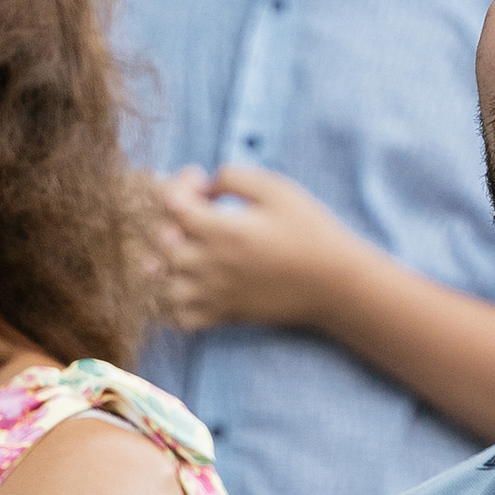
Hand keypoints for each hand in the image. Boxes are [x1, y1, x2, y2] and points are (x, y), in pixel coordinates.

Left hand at [146, 163, 365, 333]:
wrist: (334, 283)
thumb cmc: (309, 230)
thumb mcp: (277, 188)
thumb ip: (234, 177)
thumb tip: (206, 185)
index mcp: (222, 230)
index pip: (171, 203)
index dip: (180, 183)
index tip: (201, 179)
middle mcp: (211, 264)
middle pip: (160, 243)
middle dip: (169, 220)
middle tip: (193, 212)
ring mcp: (215, 293)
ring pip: (164, 284)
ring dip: (167, 265)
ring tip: (184, 249)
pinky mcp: (225, 314)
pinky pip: (181, 317)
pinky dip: (175, 303)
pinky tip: (191, 283)